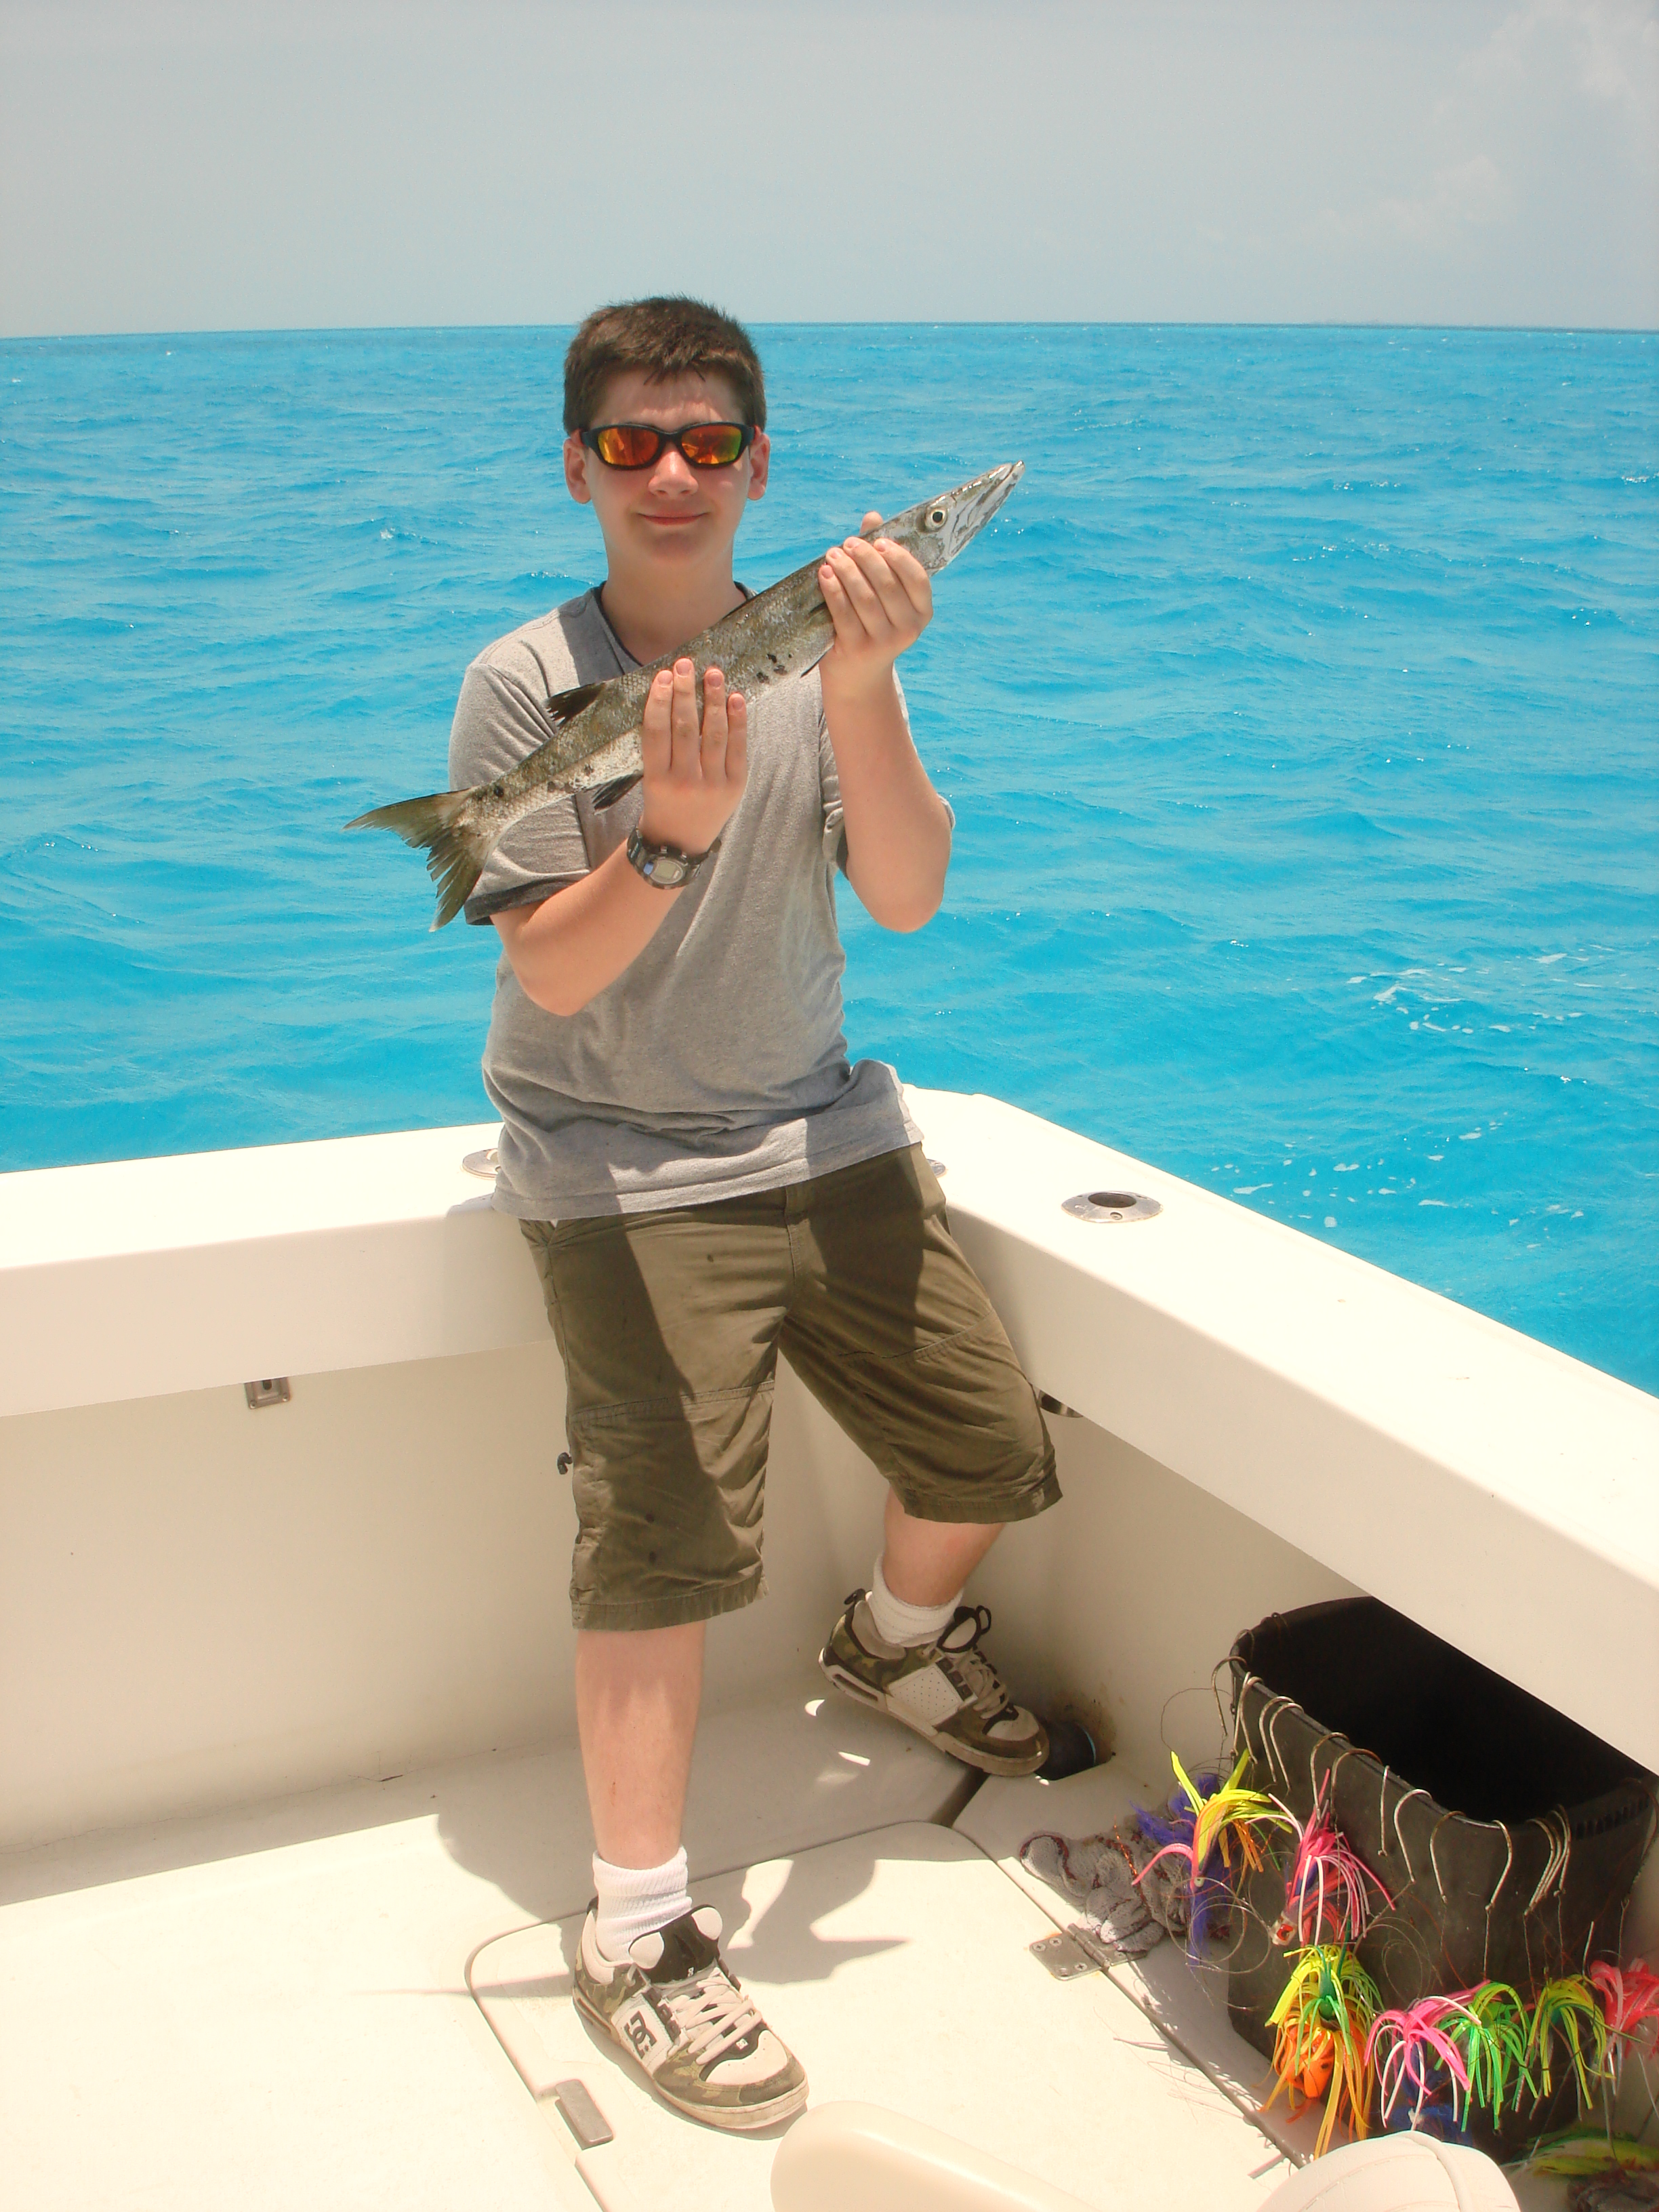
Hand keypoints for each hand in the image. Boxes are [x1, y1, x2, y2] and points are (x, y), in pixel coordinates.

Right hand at [637, 659, 747, 855]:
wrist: (679, 843)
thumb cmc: (662, 802)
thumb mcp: (650, 778)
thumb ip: (659, 745)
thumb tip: (671, 696)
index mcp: (657, 779)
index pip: (657, 731)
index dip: (659, 700)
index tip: (662, 676)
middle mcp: (685, 782)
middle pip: (685, 728)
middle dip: (685, 692)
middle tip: (685, 665)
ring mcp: (712, 785)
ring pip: (713, 734)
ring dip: (713, 700)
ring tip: (713, 673)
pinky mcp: (734, 787)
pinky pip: (737, 748)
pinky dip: (737, 721)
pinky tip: (734, 698)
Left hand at [819, 513, 932, 698]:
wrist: (857, 675)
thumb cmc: (870, 624)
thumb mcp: (882, 594)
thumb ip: (879, 556)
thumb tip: (873, 517)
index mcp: (922, 612)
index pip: (918, 579)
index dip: (898, 557)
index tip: (878, 541)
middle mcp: (908, 629)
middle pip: (887, 584)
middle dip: (865, 558)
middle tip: (847, 544)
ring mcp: (884, 642)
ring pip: (864, 597)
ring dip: (846, 570)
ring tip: (832, 555)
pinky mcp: (858, 649)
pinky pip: (844, 613)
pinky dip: (833, 589)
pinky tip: (824, 574)